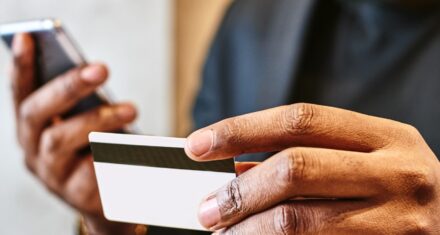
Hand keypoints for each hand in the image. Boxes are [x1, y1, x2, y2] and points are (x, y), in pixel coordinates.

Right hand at [10, 34, 137, 233]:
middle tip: (101, 69)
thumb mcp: (85, 123)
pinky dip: (112, 153)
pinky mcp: (74, 194)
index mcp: (33, 126)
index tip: (28, 37)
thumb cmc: (96, 149)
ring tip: (130, 109)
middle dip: (67, 86)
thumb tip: (94, 74)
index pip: (20, 92)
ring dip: (96, 120)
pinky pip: (90, 170)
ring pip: (60, 140)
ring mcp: (50, 173)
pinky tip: (133, 145)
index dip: (21, 67)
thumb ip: (82, 103)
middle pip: (36, 112)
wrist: (108, 196)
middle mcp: (32, 148)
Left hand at [185, 103, 439, 233]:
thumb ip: (309, 158)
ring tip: (225, 232)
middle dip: (240, 190)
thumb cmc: (399, 189)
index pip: (299, 120)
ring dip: (250, 228)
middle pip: (295, 167)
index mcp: (386, 137)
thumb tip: (237, 169)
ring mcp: (400, 220)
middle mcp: (398, 172)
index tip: (199, 144)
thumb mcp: (365, 161)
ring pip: (299, 220)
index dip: (241, 130)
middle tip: (207, 208)